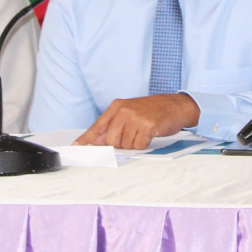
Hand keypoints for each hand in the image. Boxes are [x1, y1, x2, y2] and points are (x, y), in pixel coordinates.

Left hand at [74, 93, 199, 149]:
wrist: (175, 105)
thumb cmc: (152, 110)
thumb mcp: (131, 113)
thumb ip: (114, 126)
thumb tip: (98, 141)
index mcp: (117, 106)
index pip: (98, 125)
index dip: (87, 138)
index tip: (76, 146)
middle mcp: (124, 110)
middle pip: (111, 140)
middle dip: (121, 144)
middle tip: (133, 135)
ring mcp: (136, 117)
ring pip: (125, 145)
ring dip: (134, 144)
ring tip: (143, 132)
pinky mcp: (147, 125)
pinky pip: (139, 145)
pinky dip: (144, 144)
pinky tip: (150, 134)